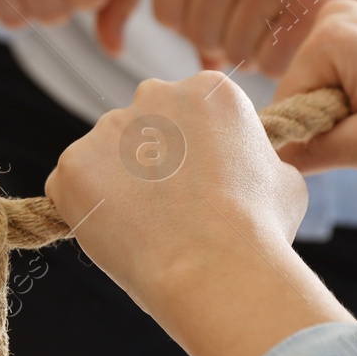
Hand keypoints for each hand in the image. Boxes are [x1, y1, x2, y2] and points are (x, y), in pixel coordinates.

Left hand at [45, 73, 306, 315]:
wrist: (216, 267)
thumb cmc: (260, 229)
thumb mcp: (284, 180)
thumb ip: (259, 161)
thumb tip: (257, 169)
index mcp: (208, 89)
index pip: (190, 113)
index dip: (196, 154)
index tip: (204, 186)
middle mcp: (154, 94)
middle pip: (144, 127)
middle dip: (152, 162)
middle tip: (170, 210)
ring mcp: (108, 127)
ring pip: (106, 158)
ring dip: (118, 187)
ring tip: (148, 231)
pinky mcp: (72, 164)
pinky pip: (72, 188)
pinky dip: (87, 212)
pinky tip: (119, 237)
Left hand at [154, 0, 356, 76]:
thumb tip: (200, 69)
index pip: (166, 11)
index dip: (198, 22)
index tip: (236, 6)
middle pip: (197, 34)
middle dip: (230, 37)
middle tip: (272, 12)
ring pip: (235, 52)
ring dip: (263, 48)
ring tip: (293, 11)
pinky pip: (272, 63)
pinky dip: (291, 58)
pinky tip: (312, 21)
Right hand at [273, 0, 356, 173]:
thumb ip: (315, 152)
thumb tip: (271, 158)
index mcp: (329, 35)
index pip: (287, 102)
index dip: (315, 135)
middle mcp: (333, 13)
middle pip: (302, 89)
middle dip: (333, 119)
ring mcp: (352, 13)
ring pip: (321, 83)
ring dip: (348, 108)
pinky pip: (339, 70)